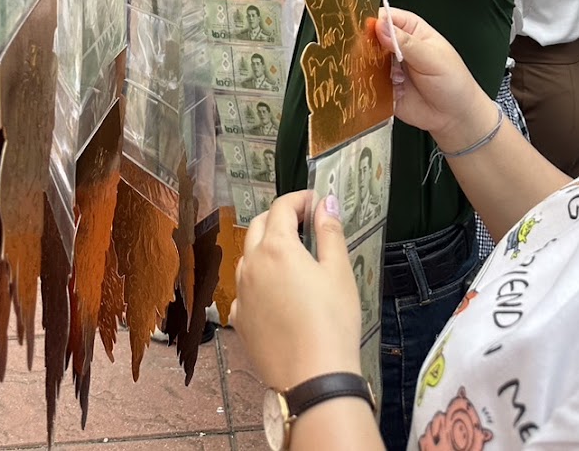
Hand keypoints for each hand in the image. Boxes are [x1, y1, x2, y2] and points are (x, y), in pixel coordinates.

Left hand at [231, 191, 361, 390]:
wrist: (314, 379)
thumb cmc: (331, 324)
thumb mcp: (339, 272)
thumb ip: (330, 232)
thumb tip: (324, 204)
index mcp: (277, 248)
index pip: (282, 207)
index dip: (300, 199)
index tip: (315, 202)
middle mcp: (252, 265)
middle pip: (260, 226)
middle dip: (281, 218)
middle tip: (305, 223)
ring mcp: (241, 293)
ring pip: (249, 256)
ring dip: (266, 248)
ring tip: (293, 258)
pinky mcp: (240, 319)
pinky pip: (245, 289)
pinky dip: (258, 281)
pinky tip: (277, 294)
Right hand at [374, 8, 493, 150]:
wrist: (455, 117)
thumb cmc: (453, 82)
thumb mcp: (433, 59)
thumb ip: (407, 43)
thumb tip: (382, 27)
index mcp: (410, 29)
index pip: (384, 17)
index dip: (372, 21)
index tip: (364, 30)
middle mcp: (395, 45)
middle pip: (369, 37)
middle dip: (363, 44)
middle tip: (366, 54)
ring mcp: (387, 66)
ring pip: (365, 60)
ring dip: (364, 65)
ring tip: (371, 73)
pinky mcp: (381, 87)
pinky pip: (366, 82)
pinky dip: (364, 84)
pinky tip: (371, 88)